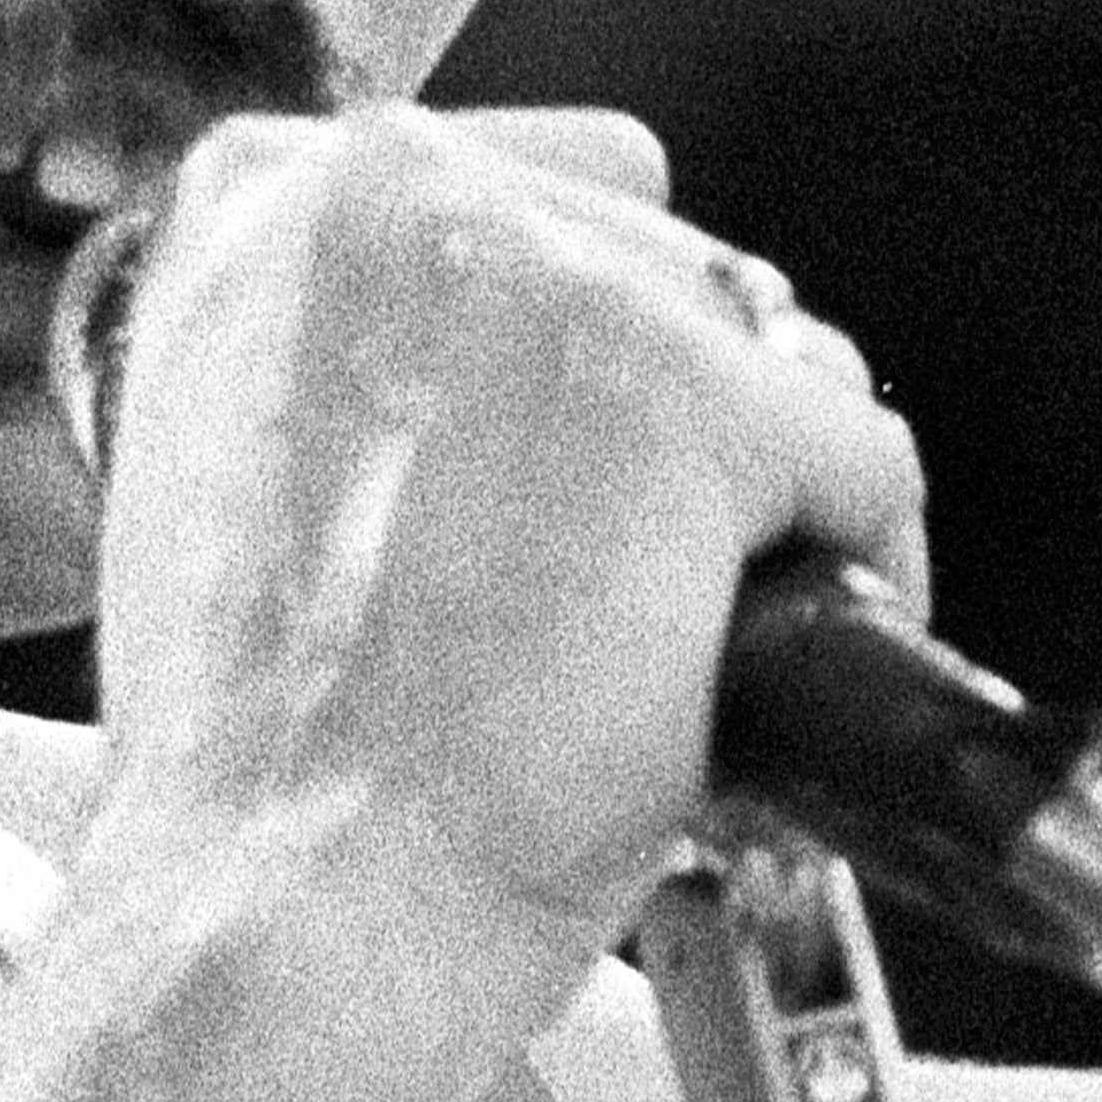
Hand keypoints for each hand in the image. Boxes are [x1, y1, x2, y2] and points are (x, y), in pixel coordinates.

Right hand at [76, 105, 924, 1015]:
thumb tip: (527, 367)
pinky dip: (849, 589)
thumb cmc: (260, 762)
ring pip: (774, 358)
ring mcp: (554, 279)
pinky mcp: (694, 396)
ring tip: (650, 654)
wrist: (290, 914)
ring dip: (755, 508)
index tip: (546, 493)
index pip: (531, 200)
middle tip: (596, 606)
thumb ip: (364, 363)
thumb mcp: (237, 477)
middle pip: (669, 265)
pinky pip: (864, 465)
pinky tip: (738, 688)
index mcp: (261, 198)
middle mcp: (398, 186)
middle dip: (672, 438)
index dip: (566, 370)